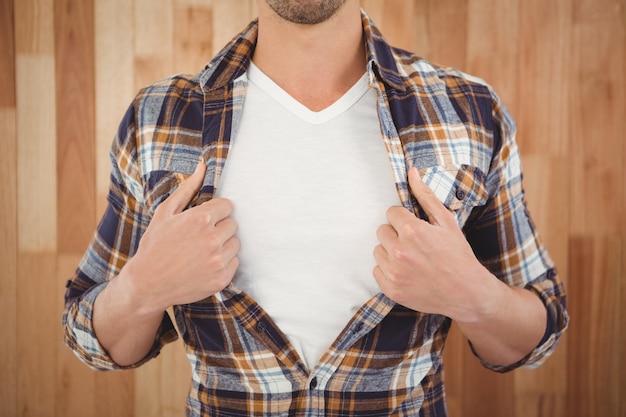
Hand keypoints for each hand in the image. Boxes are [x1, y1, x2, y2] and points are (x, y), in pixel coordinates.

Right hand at [123, 161, 239, 311]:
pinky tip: (205, 265)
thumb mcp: (165, 213)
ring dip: (223, 245)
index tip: (203, 221)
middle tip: (199, 237)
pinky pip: (235, 262)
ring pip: (235, 244)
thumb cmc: (155, 245)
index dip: (215, 212)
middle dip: (219, 228)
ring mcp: (218, 260)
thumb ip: (188, 188)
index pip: (228, 206)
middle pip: (233, 224)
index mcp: (200, 219)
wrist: (147, 284)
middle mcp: (212, 239)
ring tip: (201, 251)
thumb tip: (203, 166)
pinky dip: (224, 263)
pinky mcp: (222, 278)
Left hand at [373, 167, 490, 320]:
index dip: (404, 220)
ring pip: (378, 250)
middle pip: (382, 231)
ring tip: (412, 259)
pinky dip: (389, 271)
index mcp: (412, 230)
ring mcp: (393, 272)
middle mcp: (399, 251)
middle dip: (396, 234)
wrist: (467, 293)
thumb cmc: (458, 255)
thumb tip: (411, 172)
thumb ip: (425, 196)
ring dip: (390, 252)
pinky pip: (377, 270)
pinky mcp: (390, 289)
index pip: (391, 213)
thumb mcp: (446, 222)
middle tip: (415, 245)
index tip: (417, 229)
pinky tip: (407, 273)